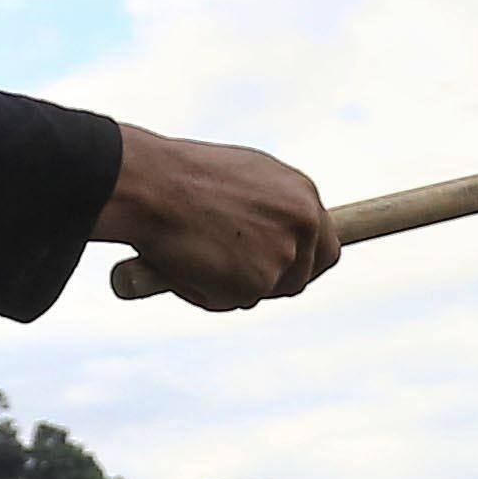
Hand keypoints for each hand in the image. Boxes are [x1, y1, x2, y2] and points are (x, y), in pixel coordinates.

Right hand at [99, 125, 337, 308]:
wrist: (151, 184)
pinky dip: (205, 292)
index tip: (283, 271)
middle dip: (269, 282)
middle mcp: (303, 225)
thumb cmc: (181, 177)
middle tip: (227, 269)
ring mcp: (283, 255)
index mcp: (302, 195)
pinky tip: (186, 261)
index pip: (326, 248)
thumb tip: (268, 236)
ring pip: (261, 292)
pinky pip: (230, 302)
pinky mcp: (257, 282)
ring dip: (230, 285)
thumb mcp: (242, 180)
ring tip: (195, 250)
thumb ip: (269, 210)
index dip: (304, 265)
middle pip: (300, 278)